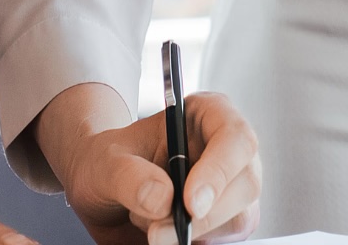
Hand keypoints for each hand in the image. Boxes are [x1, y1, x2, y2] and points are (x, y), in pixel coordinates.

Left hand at [54, 91, 259, 244]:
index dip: (219, 170)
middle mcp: (226, 149)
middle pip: (246, 182)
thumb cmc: (106, 163)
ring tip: (150, 223)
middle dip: (205, 215)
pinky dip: (193, 242)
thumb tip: (164, 199)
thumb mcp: (104, 161)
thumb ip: (129, 175)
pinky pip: (225, 239)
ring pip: (239, 218)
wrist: (101, 194)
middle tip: (158, 233)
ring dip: (194, 232)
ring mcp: (231, 186)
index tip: (190, 203)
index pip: (235, 137)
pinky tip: (164, 232)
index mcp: (206, 115)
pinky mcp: (226, 220)